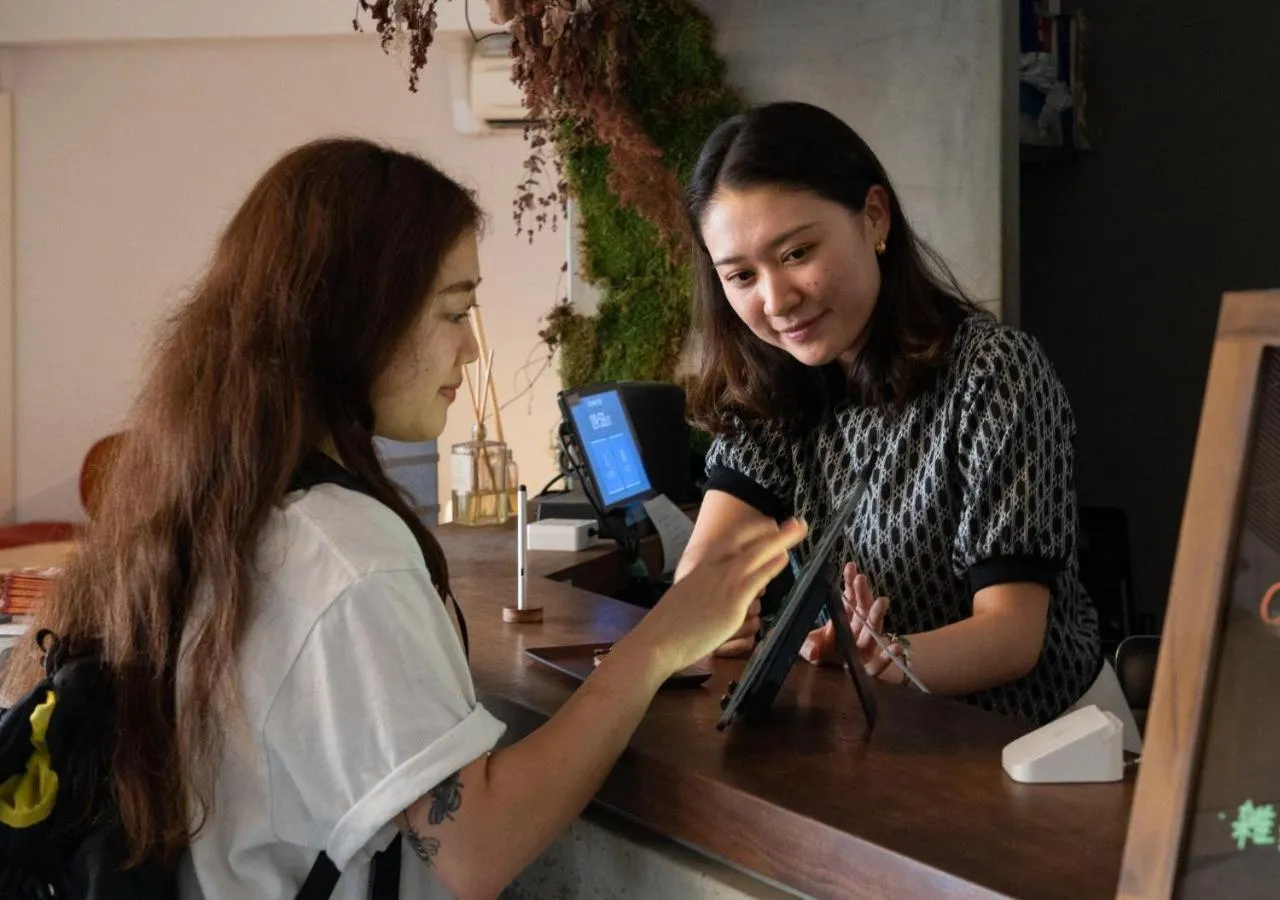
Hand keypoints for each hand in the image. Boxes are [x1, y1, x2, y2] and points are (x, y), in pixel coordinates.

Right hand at [623, 518, 806, 677]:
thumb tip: (714, 594)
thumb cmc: (668, 625)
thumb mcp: (686, 597)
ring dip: (780, 540)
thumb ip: (703, 590)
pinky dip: (771, 565)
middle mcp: (714, 569)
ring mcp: (724, 584)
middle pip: (749, 542)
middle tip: (795, 522)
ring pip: (757, 554)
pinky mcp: (733, 602)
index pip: (730, 540)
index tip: (769, 525)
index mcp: (701, 567)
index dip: (752, 531)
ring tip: (799, 529)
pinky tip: (784, 558)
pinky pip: (757, 579)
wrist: (659, 639)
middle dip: (775, 531)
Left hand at [800, 562, 894, 676]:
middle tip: (861, 578)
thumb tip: (812, 652)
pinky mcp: (869, 667)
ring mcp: (865, 648)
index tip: (850, 567)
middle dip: (862, 593)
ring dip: (877, 615)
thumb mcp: (807, 647)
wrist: (830, 677)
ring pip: (873, 630)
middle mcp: (857, 630)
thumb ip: (807, 646)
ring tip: (881, 601)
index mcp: (843, 619)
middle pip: (862, 609)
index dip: (849, 583)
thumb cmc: (821, 655)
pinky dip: (888, 656)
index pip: (848, 598)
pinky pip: (879, 663)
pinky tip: (894, 646)